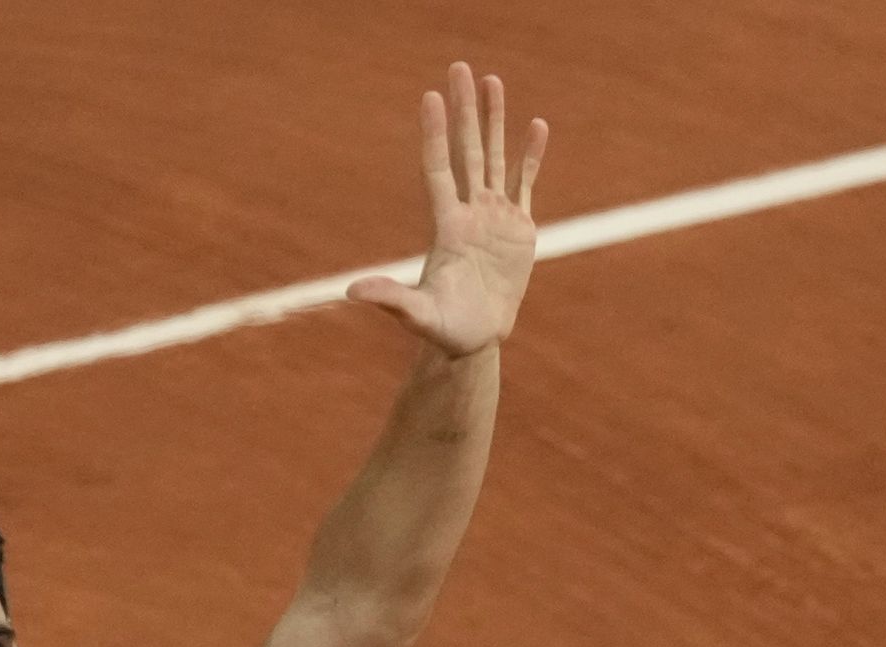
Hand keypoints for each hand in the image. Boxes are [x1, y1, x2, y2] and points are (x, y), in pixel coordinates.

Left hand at [346, 64, 547, 358]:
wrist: (475, 340)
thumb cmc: (444, 330)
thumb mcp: (418, 316)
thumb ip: (390, 300)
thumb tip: (350, 293)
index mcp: (447, 226)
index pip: (439, 168)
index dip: (435, 134)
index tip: (431, 97)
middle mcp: (469, 211)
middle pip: (466, 150)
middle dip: (464, 111)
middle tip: (459, 68)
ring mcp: (494, 216)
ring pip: (494, 157)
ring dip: (494, 120)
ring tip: (492, 80)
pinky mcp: (518, 227)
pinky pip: (525, 182)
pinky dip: (531, 155)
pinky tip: (536, 126)